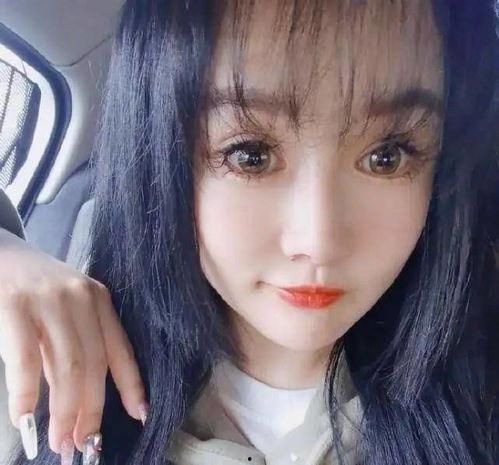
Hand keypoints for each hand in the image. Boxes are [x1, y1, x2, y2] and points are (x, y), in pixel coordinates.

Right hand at [0, 228, 147, 456]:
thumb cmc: (33, 288)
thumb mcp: (65, 311)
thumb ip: (75, 345)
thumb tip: (82, 400)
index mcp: (99, 299)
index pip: (121, 348)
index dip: (131, 384)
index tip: (140, 414)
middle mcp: (81, 297)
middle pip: (95, 363)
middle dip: (91, 410)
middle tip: (82, 445)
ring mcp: (49, 299)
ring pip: (67, 365)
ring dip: (64, 410)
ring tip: (59, 441)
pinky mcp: (14, 303)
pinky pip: (25, 359)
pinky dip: (26, 394)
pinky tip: (25, 419)